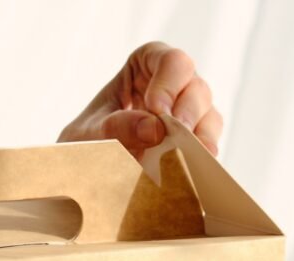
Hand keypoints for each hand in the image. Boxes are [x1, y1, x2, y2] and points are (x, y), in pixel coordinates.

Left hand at [58, 42, 221, 158]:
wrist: (85, 166)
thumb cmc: (87, 138)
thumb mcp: (91, 132)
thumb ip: (118, 127)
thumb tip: (155, 129)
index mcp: (146, 65)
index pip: (170, 61)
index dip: (168, 82)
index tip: (156, 108)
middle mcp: (173, 83)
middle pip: (195, 86)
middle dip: (187, 111)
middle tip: (175, 134)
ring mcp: (186, 110)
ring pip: (208, 113)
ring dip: (200, 134)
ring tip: (189, 154)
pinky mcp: (192, 138)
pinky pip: (208, 140)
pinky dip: (202, 152)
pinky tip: (195, 165)